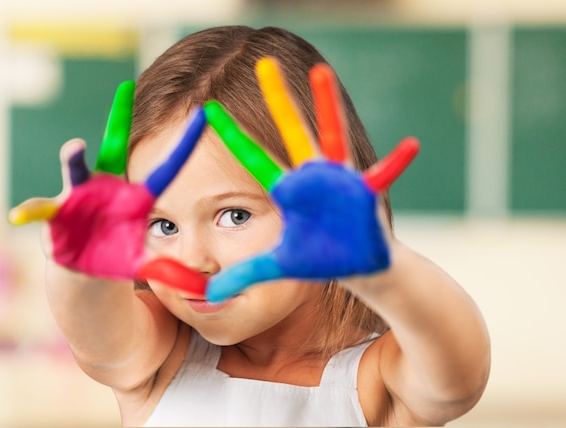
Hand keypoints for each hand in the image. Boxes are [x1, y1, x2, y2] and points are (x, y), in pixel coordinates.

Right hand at [9, 81, 206, 294]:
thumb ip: (170, 273)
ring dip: (75, 161)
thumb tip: (205, 292)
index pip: (164, 171)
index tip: (203, 116)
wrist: (84, 270)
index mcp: (134, 198)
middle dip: (119, 121)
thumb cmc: (117, 258)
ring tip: (76, 148)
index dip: (182, 147)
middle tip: (125, 91)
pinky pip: (43, 212)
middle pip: (114, 151)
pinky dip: (34, 211)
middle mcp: (106, 188)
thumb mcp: (145, 265)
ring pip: (76, 174)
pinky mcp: (55, 215)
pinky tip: (24, 213)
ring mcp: (79, 198)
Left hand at [204, 58, 418, 300]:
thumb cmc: (320, 259)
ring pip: (332, 136)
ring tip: (322, 73)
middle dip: (278, 100)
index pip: (253, 159)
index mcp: (288, 190)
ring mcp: (338, 179)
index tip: (209, 110)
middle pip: (291, 133)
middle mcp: (311, 176)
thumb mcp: (278, 267)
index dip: (233, 136)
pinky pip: (383, 174)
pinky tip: (411, 145)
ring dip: (328, 107)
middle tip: (263, 63)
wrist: (358, 266)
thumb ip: (244, 275)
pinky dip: (397, 162)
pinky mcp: (364, 192)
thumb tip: (207, 296)